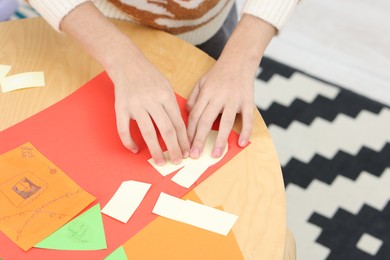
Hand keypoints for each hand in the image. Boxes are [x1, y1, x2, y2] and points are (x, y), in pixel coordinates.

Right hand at [61, 2, 188, 164]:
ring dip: (155, 149)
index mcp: (165, 96)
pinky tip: (135, 150)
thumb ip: (172, 105)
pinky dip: (129, 142)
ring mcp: (135, 105)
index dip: (183, 140)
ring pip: (148, 132)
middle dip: (173, 148)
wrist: (126, 62)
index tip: (186, 151)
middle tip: (177, 161)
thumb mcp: (166, 86)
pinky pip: (124, 129)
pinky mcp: (120, 108)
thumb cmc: (149, 76)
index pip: (178, 123)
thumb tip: (180, 128)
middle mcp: (152, 101)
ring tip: (160, 161)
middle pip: (166, 129)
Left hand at [186, 55, 253, 158]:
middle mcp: (219, 97)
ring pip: (226, 122)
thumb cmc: (218, 73)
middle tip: (195, 155)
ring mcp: (234, 99)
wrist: (239, 59)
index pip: (195, 116)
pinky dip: (245, 131)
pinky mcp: (248, 101)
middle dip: (199, 140)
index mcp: (206, 93)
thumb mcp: (201, 82)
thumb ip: (194, 98)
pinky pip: (247, 118)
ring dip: (220, 140)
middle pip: (206, 121)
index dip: (189, 132)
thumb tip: (188, 115)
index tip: (186, 146)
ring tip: (215, 154)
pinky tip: (241, 143)